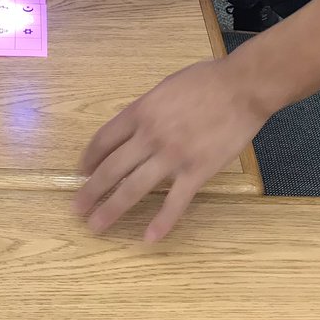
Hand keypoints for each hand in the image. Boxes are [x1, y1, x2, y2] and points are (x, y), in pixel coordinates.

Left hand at [74, 59, 268, 241]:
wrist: (242, 87)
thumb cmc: (206, 81)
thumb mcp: (165, 87)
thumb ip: (147, 109)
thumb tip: (135, 126)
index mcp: (140, 112)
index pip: (104, 139)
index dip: (89, 158)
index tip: (82, 171)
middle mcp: (149, 136)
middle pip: (111, 168)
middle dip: (91, 190)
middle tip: (76, 208)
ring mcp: (172, 156)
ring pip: (134, 188)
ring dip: (112, 209)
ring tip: (95, 225)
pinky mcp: (196, 172)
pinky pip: (175, 202)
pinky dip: (161, 222)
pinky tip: (148, 238)